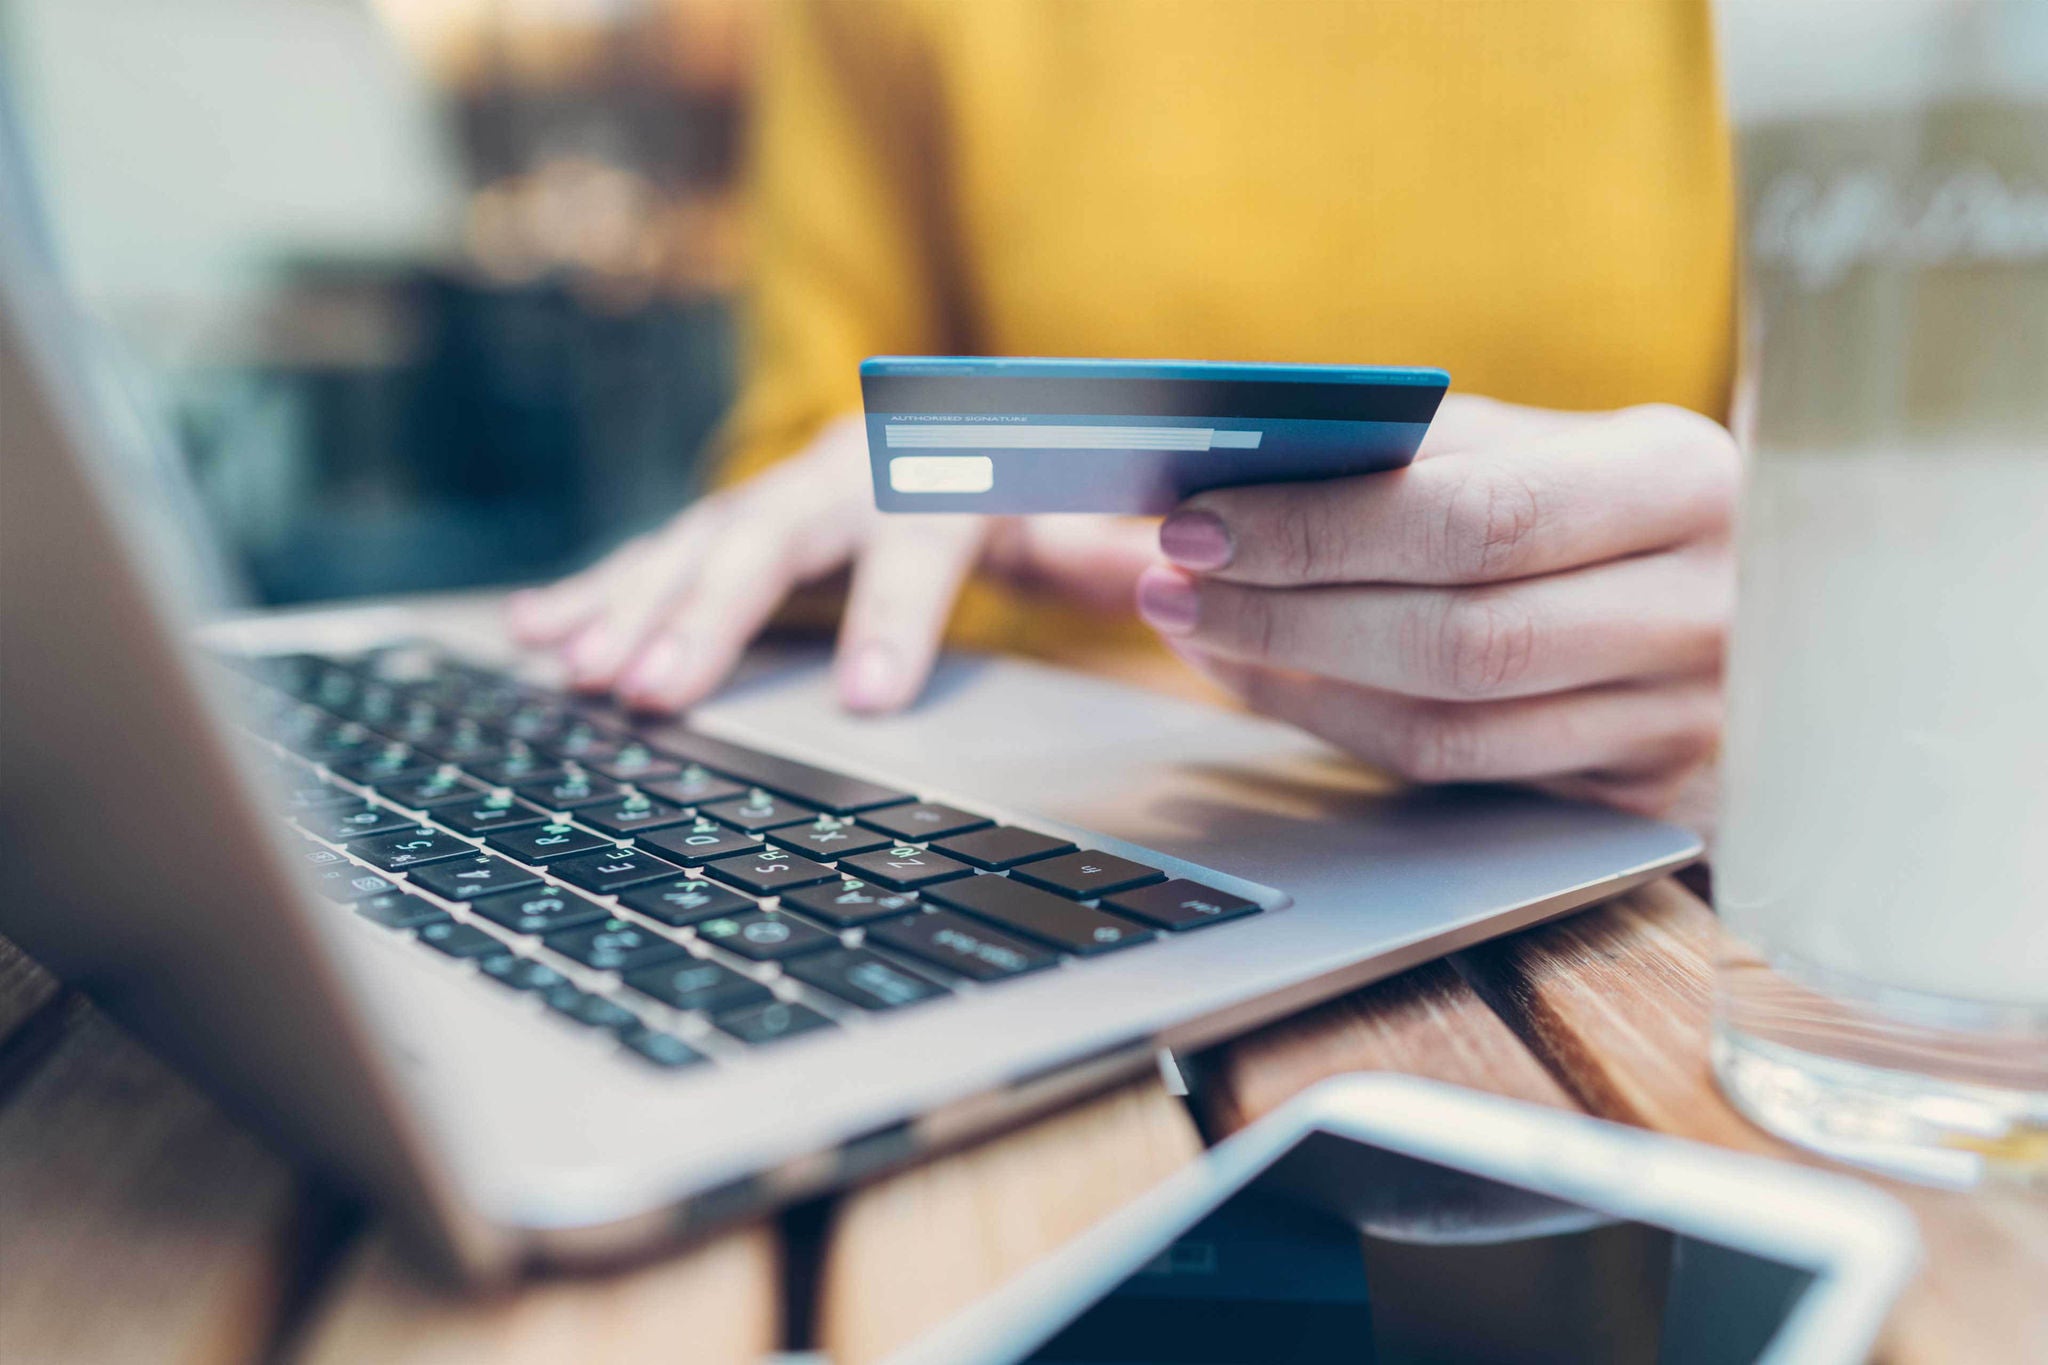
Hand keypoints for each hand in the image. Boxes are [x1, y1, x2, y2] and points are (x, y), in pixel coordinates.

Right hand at [507, 416, 1159, 712]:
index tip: (870, 698)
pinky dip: (598, 588)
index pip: (921, 535)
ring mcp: (785, 489)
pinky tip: (534, 629)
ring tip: (573, 671)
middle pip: (772, 534)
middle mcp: (852, 464)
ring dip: (629, 606)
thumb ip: (1123, 548)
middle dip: (710, 615)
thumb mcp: (1096, 514)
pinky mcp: (740, 516)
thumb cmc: (1040, 483)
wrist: (984, 421)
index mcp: (949, 464)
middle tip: (653, 694)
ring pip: (696, 541)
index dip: (896, 613)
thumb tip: (1178, 568)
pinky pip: (661, 550)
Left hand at [1135, 396, 1736, 816]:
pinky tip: (1269, 679)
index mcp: (1683, 483)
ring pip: (1448, 731)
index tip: (1199, 521)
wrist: (1733, 578)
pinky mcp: (1636, 799)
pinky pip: (1455, 777)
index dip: (1324, 531)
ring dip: (1292, 682)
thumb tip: (1207, 459)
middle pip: (1460, 641)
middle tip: (1167, 583)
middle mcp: (1706, 612)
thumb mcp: (1523, 441)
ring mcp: (1681, 722)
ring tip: (1193, 627)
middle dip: (1284, 616)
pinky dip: (1339, 728)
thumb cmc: (1585, 490)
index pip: (1481, 520)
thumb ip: (1385, 450)